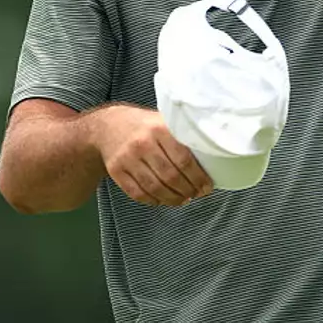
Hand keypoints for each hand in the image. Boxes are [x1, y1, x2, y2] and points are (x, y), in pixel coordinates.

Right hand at [91, 105, 214, 205]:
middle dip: (188, 190)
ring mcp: (127, 158)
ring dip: (173, 198)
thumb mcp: (164, 121)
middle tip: (197, 194)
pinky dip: (153, 201)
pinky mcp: (115, 170)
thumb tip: (214, 155)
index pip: (184, 159)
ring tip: (183, 199)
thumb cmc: (145, 126)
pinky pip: (137, 193)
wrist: (107, 126)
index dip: (198, 177)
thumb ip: (183, 135)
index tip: (207, 186)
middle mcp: (142, 143)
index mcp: (159, 129)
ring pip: (154, 187)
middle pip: (170, 176)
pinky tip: (162, 200)